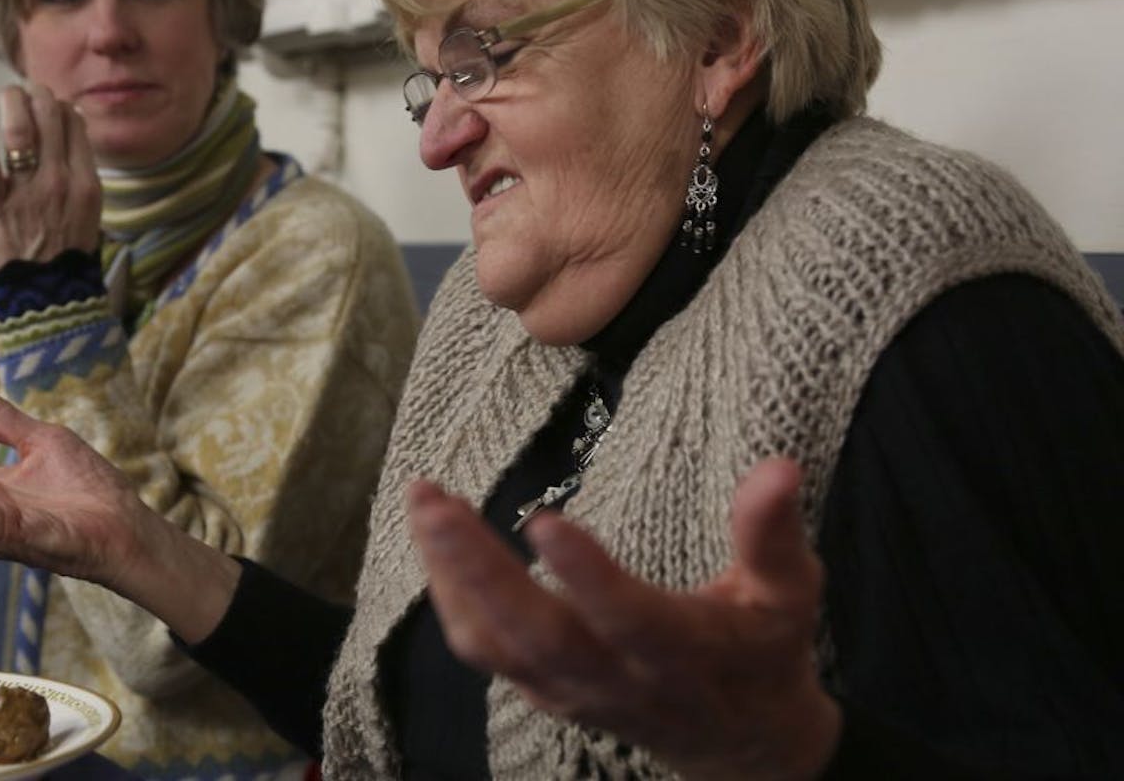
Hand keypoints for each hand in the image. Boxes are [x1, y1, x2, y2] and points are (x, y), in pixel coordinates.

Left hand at [0, 84, 101, 273]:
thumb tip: (72, 125)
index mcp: (87, 182)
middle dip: (37, 94)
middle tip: (28, 93)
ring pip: (20, 129)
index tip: (52, 108)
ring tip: (8, 98)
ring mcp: (27, 191)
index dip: (62, 106)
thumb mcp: (90, 207)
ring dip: (12, 103)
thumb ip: (81, 168)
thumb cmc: (67, 247)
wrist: (46, 292)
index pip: (75, 123)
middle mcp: (59, 181)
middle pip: (50, 115)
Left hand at [409, 458, 840, 780]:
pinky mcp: (542, 690)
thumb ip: (772, 536)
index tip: (544, 519)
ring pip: (494, 644)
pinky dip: (450, 598)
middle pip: (535, 633)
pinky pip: (483, 651)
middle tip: (434, 501)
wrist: (741, 746)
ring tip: (425, 502)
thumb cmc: (764, 655)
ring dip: (449, 576)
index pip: (628, 619)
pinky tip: (435, 541)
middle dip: (476, 568)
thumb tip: (778, 467)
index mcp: (680, 654)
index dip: (587, 576)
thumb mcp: (788, 596)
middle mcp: (613, 679)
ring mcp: (569, 690)